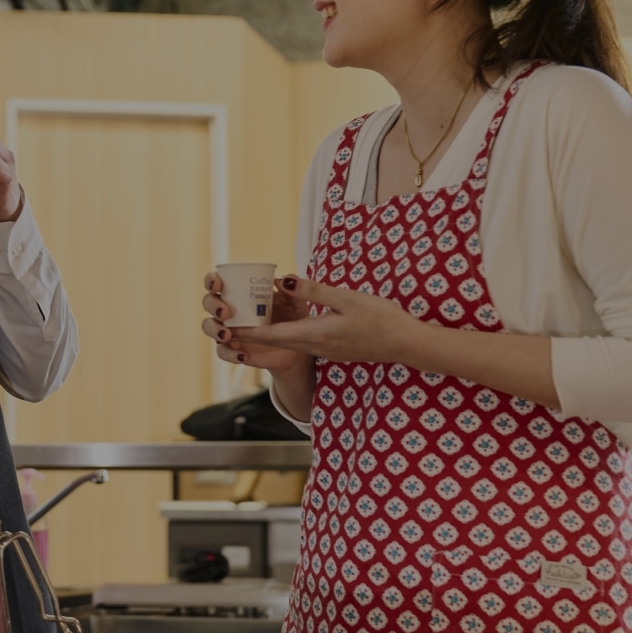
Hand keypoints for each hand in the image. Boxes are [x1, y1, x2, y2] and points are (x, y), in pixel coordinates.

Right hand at [200, 271, 312, 373]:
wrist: (297, 347)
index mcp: (239, 292)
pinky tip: (242, 355)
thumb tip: (281, 279)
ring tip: (227, 334)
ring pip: (209, 326)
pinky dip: (230, 353)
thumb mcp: (295, 302)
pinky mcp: (232, 349)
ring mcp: (227, 330)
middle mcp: (228, 309)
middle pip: (208, 302)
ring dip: (214, 329)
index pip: (217, 282)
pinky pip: (223, 351)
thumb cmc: (291, 317)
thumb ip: (291, 289)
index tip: (218, 284)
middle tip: (226, 312)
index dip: (212, 280)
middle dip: (213, 305)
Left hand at [232, 276, 419, 364]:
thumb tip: (282, 282)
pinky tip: (285, 323)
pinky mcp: (334, 348)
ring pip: (288, 342)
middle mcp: (315, 346)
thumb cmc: (380, 319)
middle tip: (228, 321)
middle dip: (250, 333)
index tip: (224, 328)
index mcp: (313, 335)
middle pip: (275, 341)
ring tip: (250, 321)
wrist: (407, 343)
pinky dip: (287, 333)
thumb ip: (313, 290)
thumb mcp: (346, 298)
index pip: (270, 336)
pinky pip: (302, 342)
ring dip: (268, 333)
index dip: (245, 332)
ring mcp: (325, 350)